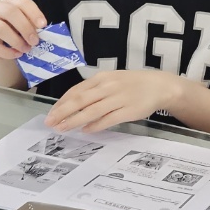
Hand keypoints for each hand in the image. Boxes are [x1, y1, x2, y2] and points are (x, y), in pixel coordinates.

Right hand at [0, 0, 45, 63]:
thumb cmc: (15, 31)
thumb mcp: (25, 25)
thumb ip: (32, 25)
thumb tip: (40, 31)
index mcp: (9, 0)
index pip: (22, 2)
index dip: (34, 13)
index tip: (43, 25)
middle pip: (10, 12)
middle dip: (25, 27)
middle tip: (35, 41)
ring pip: (0, 28)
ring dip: (16, 41)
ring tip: (26, 49)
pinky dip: (7, 52)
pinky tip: (16, 54)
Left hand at [44, 70, 183, 132]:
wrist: (159, 85)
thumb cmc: (132, 84)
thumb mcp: (111, 81)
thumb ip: (94, 91)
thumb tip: (73, 105)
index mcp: (102, 78)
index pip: (76, 91)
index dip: (62, 102)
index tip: (51, 113)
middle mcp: (108, 87)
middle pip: (80, 100)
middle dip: (63, 112)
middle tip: (50, 122)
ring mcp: (118, 99)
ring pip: (91, 111)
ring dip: (75, 120)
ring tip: (63, 128)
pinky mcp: (128, 111)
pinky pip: (108, 119)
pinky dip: (95, 125)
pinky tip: (86, 131)